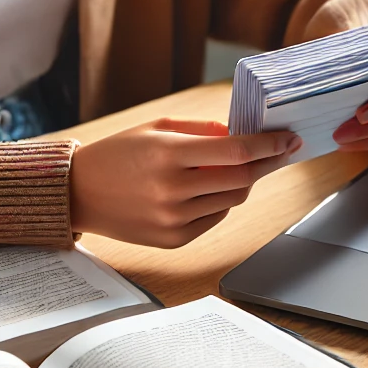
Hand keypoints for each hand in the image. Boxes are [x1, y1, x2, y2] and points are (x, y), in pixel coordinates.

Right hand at [70, 119, 300, 247]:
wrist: (78, 193)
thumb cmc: (118, 154)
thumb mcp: (156, 128)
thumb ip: (202, 129)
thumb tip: (242, 134)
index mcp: (169, 154)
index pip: (236, 151)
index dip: (269, 146)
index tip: (289, 139)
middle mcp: (173, 190)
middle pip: (242, 179)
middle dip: (266, 164)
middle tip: (278, 152)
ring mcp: (174, 219)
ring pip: (232, 200)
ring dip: (243, 182)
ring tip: (233, 168)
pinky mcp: (174, 239)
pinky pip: (215, 217)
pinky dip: (220, 201)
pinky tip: (206, 189)